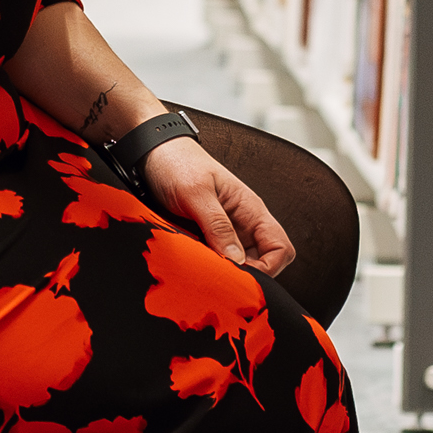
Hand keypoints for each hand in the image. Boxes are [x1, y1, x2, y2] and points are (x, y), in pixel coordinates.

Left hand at [144, 134, 294, 275]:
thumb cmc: (177, 163)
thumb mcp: (196, 193)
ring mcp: (225, 231)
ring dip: (228, 273)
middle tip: (222, 278)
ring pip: (241, 265)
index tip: (242, 275)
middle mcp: (243, 223)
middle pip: (264, 262)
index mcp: (251, 209)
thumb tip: (237, 260)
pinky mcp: (207, 237)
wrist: (152, 153)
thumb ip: (217, 226)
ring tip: (207, 273)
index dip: (269, 268)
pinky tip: (197, 267)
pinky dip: (212, 268)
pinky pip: (219, 260)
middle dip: (248, 276)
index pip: (281, 248)